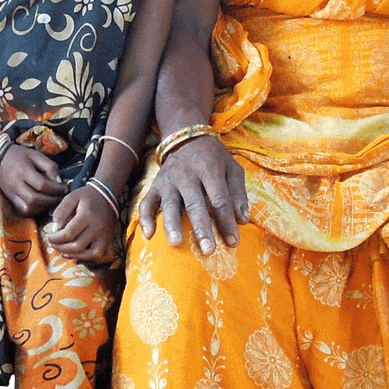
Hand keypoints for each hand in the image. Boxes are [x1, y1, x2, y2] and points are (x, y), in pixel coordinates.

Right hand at [0, 144, 64, 216]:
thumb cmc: (20, 155)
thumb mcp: (36, 155)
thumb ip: (50, 167)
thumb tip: (60, 182)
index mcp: (23, 171)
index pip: (42, 185)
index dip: (56, 189)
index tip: (65, 189)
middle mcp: (16, 184)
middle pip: (35, 199)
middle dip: (51, 201)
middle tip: (60, 197)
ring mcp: (11, 193)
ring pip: (28, 208)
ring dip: (43, 208)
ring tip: (52, 202)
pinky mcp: (10, 199)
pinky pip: (22, 210)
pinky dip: (34, 211)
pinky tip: (41, 205)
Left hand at [46, 187, 118, 264]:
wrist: (107, 196)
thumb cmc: (86, 197)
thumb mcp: (70, 198)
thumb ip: (60, 213)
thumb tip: (54, 231)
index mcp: (88, 215)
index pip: (69, 234)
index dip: (55, 238)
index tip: (48, 236)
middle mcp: (99, 228)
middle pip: (77, 247)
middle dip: (60, 248)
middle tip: (51, 244)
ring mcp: (106, 236)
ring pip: (90, 255)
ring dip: (73, 255)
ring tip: (62, 249)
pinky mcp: (110, 241)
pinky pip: (101, 257)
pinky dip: (89, 258)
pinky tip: (76, 254)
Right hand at [137, 135, 248, 252]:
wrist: (186, 137)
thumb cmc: (214, 158)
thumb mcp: (232, 168)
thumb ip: (239, 194)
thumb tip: (243, 220)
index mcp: (209, 170)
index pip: (219, 199)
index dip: (226, 221)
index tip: (233, 242)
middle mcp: (187, 175)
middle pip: (195, 204)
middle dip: (202, 228)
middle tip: (208, 251)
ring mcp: (168, 180)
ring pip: (169, 205)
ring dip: (172, 225)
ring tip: (176, 244)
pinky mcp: (155, 185)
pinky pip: (147, 203)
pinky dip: (145, 218)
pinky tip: (149, 235)